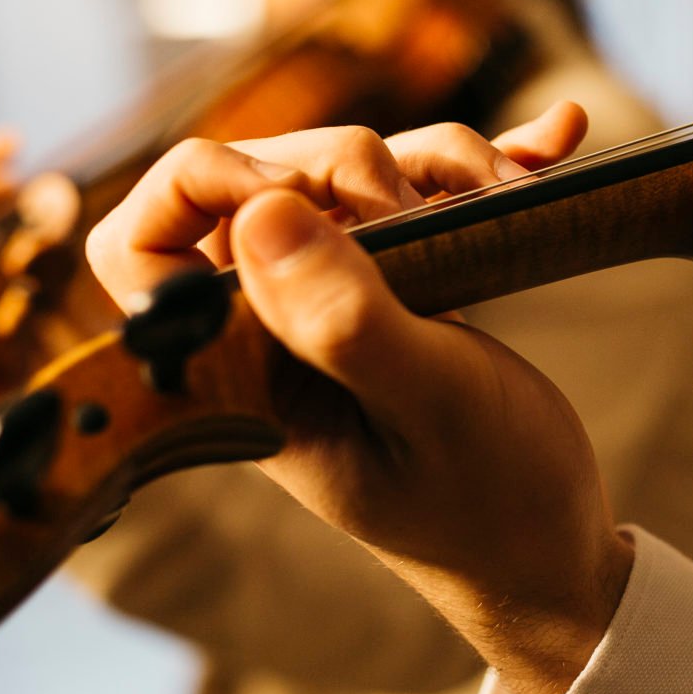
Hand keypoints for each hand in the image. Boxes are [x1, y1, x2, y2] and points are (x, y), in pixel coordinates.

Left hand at [86, 102, 630, 693]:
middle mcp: (273, 329)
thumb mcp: (426, 406)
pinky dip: (481, 162)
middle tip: (422, 211)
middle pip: (255, 180)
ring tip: (507, 187)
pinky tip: (550, 145)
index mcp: (240, 369)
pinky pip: (418, 193)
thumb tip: (262, 212)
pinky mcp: (402, 287)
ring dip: (432, 157)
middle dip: (343, 161)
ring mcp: (337, 303)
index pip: (140, 247)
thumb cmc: (488, 500)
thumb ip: (343, 321)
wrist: (552, 548)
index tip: (302, 195)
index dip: (203, 185)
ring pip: (344, 174)